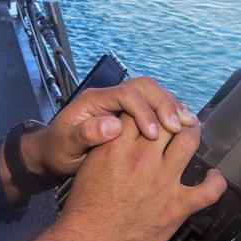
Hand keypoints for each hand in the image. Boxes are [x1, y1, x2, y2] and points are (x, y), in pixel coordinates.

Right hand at [19, 115, 225, 240]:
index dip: (147, 107)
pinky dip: (216, 181)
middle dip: (173, 115)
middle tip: (177, 116)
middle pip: (167, 122)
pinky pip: (208, 191)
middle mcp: (143, 160)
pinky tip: (213, 176)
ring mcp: (163, 182)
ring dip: (193, 135)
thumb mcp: (88, 165)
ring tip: (193, 133)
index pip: (139, 111)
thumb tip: (118, 132)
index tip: (152, 110)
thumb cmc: (85, 207)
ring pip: (188, 143)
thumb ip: (106, 145)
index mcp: (117, 147)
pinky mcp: (176, 207)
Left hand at [24, 76, 196, 180]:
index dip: (144, 111)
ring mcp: (119, 104)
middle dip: (165, 104)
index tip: (154, 135)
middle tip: (181, 126)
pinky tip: (181, 127)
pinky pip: (152, 106)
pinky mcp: (128, 115)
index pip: (126, 94)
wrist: (52, 153)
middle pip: (144, 87)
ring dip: (171, 107)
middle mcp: (109, 97)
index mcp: (94, 100)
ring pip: (151, 94)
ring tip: (189, 125)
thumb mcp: (65, 145)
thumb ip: (85, 134)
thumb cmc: (57, 150)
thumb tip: (113, 126)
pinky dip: (168, 114)